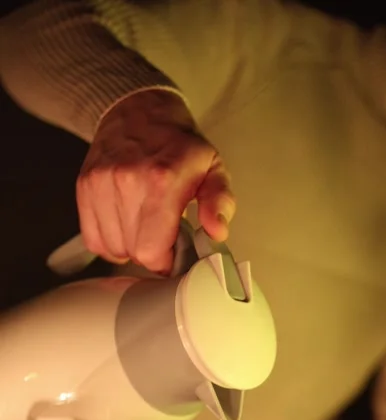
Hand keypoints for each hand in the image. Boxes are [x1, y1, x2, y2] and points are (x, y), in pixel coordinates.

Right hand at [76, 89, 235, 271]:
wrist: (138, 110)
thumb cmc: (178, 146)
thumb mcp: (213, 168)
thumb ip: (220, 201)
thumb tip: (217, 231)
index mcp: (162, 181)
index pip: (151, 251)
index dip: (166, 262)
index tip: (175, 253)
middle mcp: (126, 182)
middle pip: (132, 252)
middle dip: (151, 253)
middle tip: (163, 235)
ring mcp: (100, 184)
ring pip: (112, 249)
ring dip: (130, 247)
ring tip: (145, 226)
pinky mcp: (84, 187)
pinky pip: (93, 239)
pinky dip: (110, 241)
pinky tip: (125, 226)